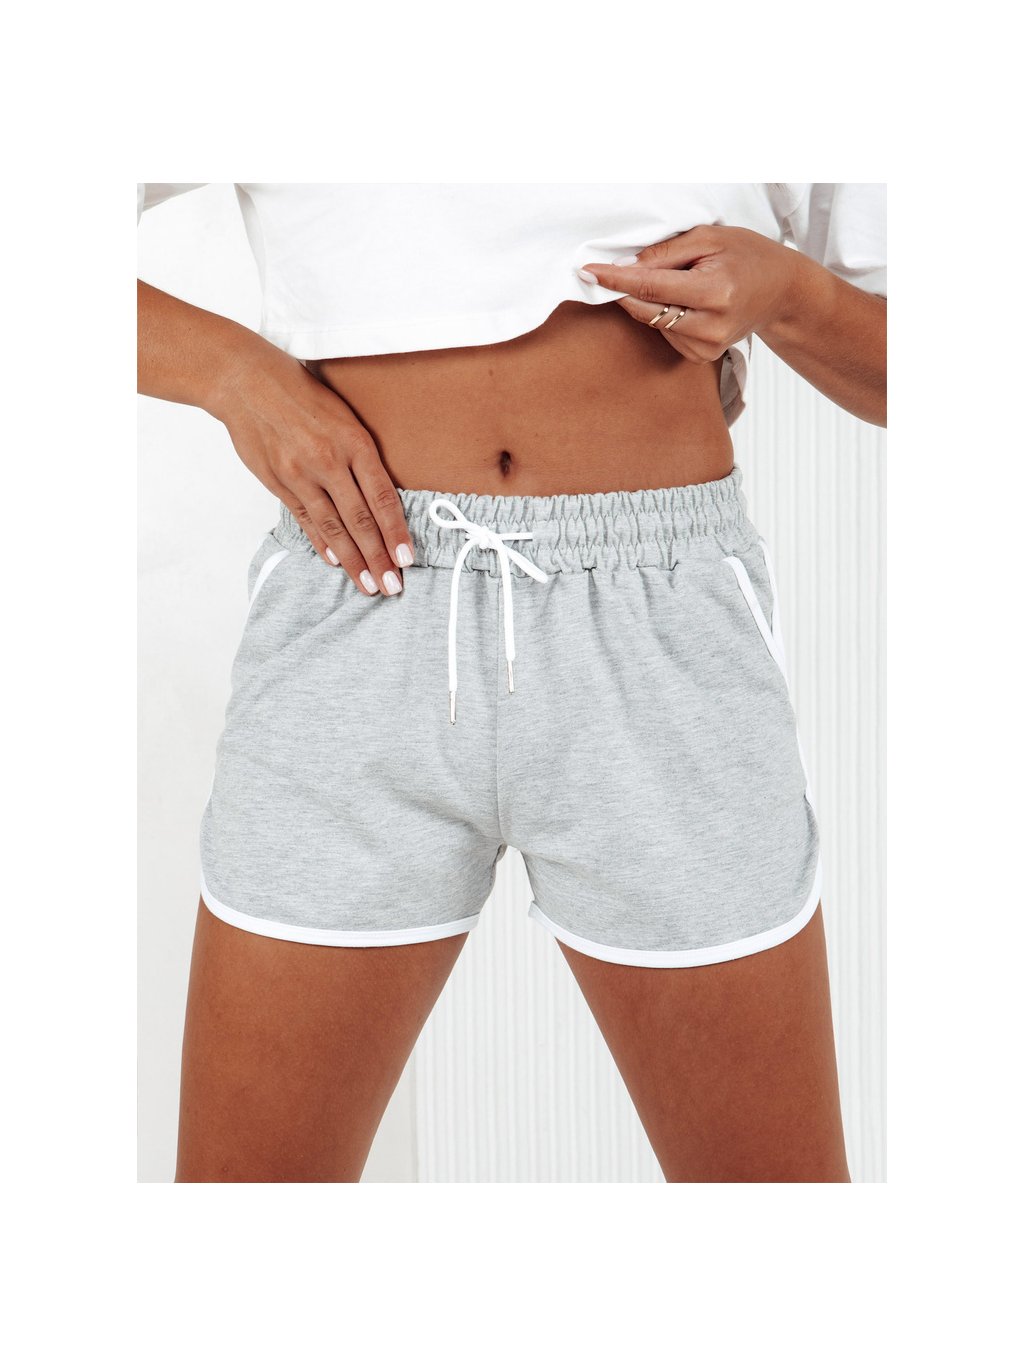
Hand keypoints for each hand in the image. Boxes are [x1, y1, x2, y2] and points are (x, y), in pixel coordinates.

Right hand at [209, 341, 411, 596]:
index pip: (382, 497)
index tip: (406, 559)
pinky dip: (322, 543)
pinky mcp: (277, 482)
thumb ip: (360, 455)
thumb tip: (380, 497)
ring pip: (333, 527)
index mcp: (353, 441)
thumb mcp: (343, 414)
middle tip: (392, 587)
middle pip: (360, 520)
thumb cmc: (301, 393)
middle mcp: (328, 460)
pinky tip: (336, 562)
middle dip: (378, 558)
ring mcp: (300, 474)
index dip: (396, 532)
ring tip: (368, 585)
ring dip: (353, 561)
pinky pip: (305, 520)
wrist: (246, 381)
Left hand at [579, 225, 804, 363]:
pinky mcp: (702, 356)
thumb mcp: (710, 238)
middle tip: (603, 272)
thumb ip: (666, 253)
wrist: (780, 292)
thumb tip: (626, 264)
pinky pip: (666, 334)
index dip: (616, 279)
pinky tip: (683, 303)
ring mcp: (708, 346)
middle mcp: (712, 325)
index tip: (589, 271)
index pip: (652, 287)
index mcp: (716, 291)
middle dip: (622, 291)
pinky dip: (663, 316)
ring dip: (646, 302)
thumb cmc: (747, 256)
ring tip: (676, 280)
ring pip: (654, 323)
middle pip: (647, 310)